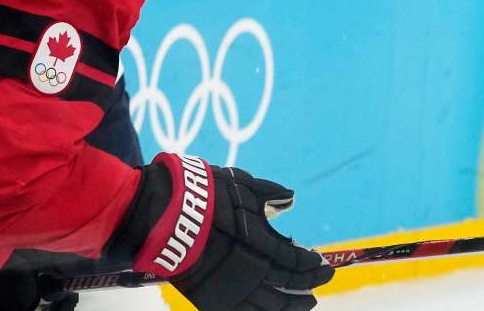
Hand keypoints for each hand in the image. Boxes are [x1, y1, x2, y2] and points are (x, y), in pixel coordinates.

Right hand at [109, 154, 332, 310]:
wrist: (162, 216)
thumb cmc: (202, 195)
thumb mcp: (240, 185)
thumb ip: (268, 193)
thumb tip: (290, 201)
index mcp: (262, 243)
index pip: (296, 261)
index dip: (312, 263)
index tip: (322, 262)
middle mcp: (252, 270)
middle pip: (289, 286)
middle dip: (308, 285)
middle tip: (321, 283)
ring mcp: (232, 288)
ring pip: (271, 306)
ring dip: (291, 305)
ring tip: (305, 303)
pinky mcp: (212, 299)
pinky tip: (271, 310)